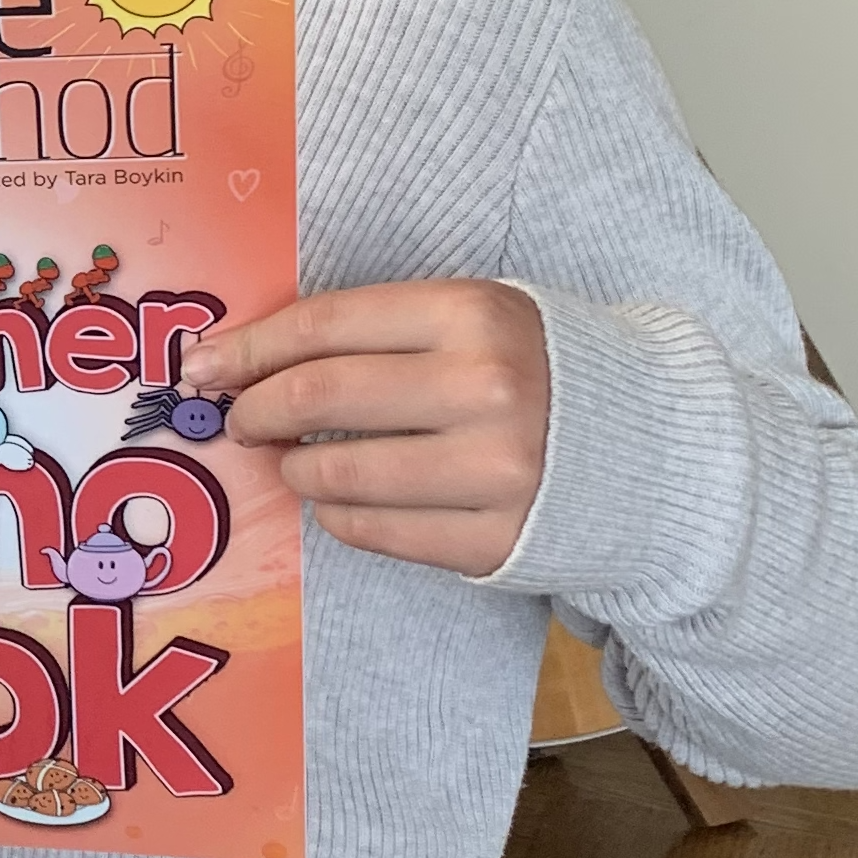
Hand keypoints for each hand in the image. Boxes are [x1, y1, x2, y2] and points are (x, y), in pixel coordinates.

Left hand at [183, 280, 548, 576]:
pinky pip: (372, 531)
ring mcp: (493, 473)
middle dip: (255, 411)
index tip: (203, 366)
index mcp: (472, 315)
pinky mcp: (492, 542)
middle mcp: (485, 390)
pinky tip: (343, 499)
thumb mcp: (472, 317)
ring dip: (293, 471)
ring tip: (295, 462)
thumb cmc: (538, 369)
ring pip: (335, 475)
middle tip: (239, 420)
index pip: (323, 326)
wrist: (654, 445)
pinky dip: (337, 515)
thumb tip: (243, 358)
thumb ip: (373, 330)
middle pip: (316, 398)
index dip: (248, 349)